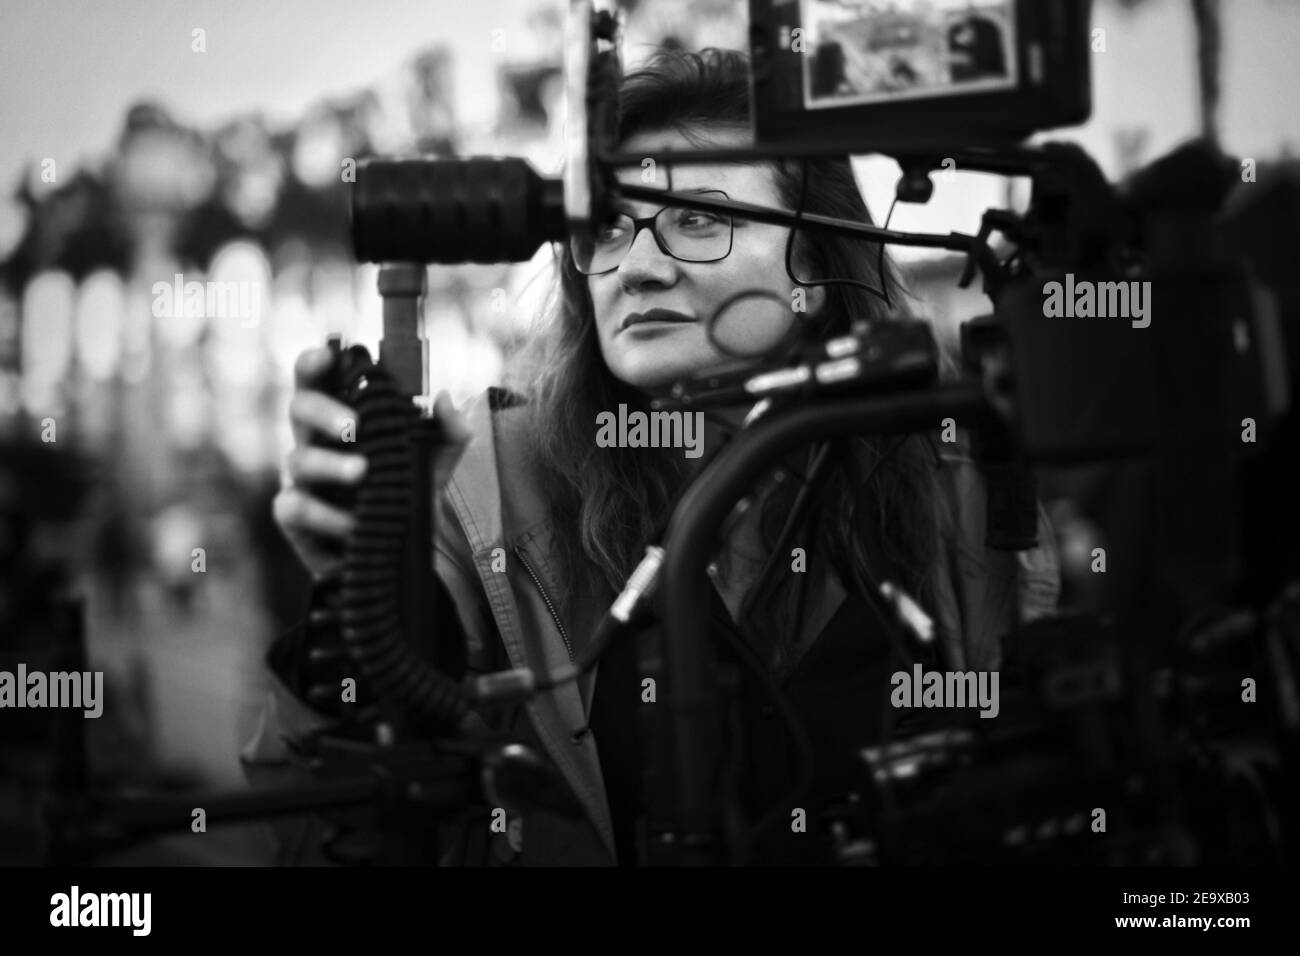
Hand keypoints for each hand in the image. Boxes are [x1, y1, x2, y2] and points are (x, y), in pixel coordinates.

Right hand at [273, 347, 471, 579]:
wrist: (401, 554)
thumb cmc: (408, 495)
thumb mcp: (438, 463)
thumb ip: (451, 431)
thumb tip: (444, 398)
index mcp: (342, 416)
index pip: (319, 379)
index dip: (315, 362)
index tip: (328, 355)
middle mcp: (314, 441)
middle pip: (299, 407)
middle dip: (323, 411)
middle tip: (354, 426)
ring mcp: (300, 478)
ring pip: (298, 459)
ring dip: (330, 465)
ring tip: (363, 474)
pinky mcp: (293, 516)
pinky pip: (293, 506)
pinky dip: (323, 514)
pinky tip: (352, 522)